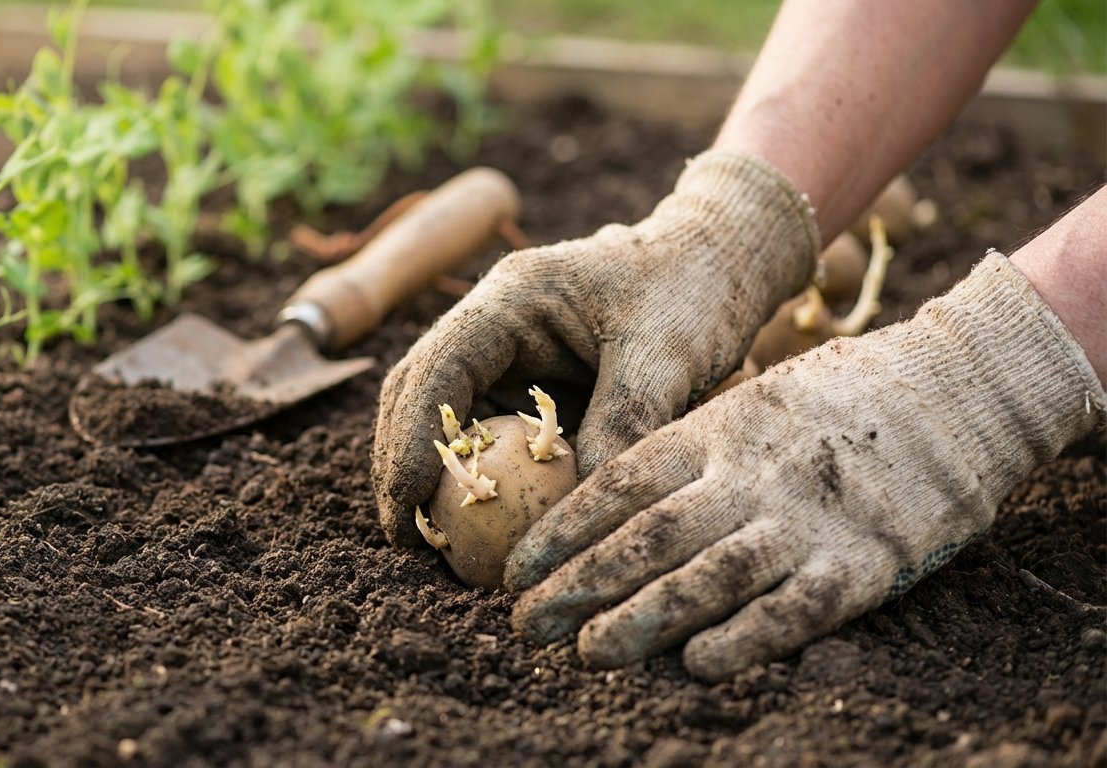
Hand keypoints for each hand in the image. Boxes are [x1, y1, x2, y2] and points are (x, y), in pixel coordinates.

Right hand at [372, 151, 819, 546]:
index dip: (408, 445)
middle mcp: (490, 325)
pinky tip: (486, 530)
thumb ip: (623, 425)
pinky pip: (488, 436)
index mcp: (509, 299)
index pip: (433, 373)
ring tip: (436, 548)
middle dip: (403, 470)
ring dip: (433, 479)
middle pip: (416, 398)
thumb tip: (579, 516)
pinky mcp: (524, 384)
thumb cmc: (694, 291)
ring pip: (443, 420)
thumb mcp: (665, 356)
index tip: (407, 512)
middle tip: (409, 544)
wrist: (717, 263)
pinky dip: (480, 480)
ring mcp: (503, 355)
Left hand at [506, 254, 1105, 680]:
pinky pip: (794, 608)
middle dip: (578, 583)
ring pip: (709, 576)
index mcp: (717, 427)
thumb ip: (686, 450)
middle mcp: (751, 472)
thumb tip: (604, 505)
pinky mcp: (864, 563)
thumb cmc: (836, 400)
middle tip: (524, 625)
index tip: (516, 571)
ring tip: (586, 651)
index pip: (619, 484)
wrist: (956, 389)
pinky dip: (744, 638)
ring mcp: (807, 519)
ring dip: (641, 618)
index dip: (562, 532)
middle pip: (648, 535)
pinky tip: (695, 664)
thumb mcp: (748, 402)